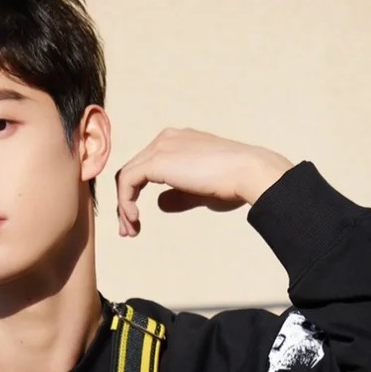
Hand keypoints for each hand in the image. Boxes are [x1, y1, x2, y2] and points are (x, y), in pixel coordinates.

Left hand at [114, 128, 291, 236]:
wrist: (247, 172)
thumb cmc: (232, 183)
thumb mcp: (199, 191)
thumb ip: (178, 195)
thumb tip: (160, 204)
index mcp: (176, 142)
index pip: (144, 168)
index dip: (134, 196)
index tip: (136, 222)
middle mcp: (165, 140)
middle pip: (132, 172)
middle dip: (125, 204)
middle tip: (128, 232)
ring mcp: (161, 147)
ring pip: (127, 177)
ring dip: (123, 207)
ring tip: (130, 231)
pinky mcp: (157, 160)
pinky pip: (128, 181)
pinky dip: (126, 202)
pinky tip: (135, 219)